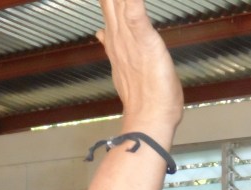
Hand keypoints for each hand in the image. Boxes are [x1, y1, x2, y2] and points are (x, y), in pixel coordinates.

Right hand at [96, 0, 182, 142]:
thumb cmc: (145, 96)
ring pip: (118, 1)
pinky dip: (132, 2)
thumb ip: (114, 43)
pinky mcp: (144, 41)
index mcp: (115, 38)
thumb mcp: (128, 64)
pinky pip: (136, 15)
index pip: (107, 3)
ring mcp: (129, 39)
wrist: (149, 117)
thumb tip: (100, 31)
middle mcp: (118, 36)